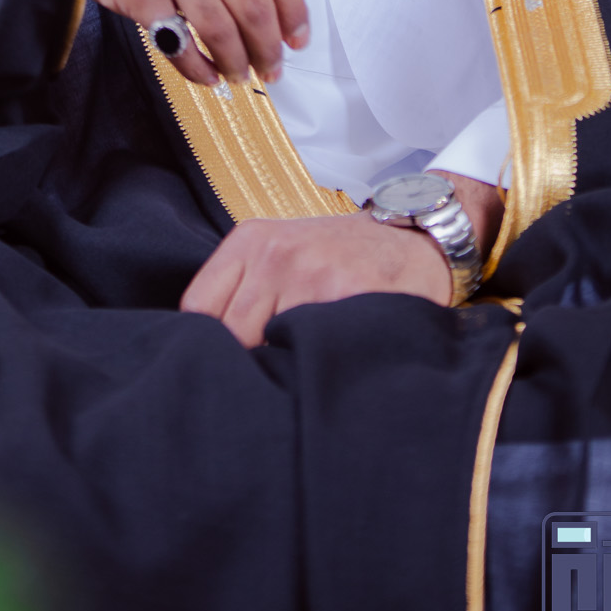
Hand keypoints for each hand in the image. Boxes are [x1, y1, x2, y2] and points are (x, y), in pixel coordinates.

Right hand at [89, 0, 307, 87]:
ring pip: (223, 33)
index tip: (296, 38)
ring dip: (237, 62)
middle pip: (256, 9)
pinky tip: (206, 74)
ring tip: (240, 74)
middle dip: (269, 48)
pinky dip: (198, 69)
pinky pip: (180, 45)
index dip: (294, 15)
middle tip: (272, 66)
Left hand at [180, 173, 503, 346]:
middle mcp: (274, 253)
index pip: (198, 306)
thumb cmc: (339, 255)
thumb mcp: (281, 251)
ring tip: (301, 365)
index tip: (225, 361)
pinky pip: (310, 348)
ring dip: (282, 365)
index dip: (208, 343)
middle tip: (269, 372)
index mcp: (249, 240)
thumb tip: (204, 350)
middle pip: (230, 333)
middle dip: (246, 360)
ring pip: (268, 346)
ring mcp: (309, 272)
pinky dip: (314, 364)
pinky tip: (326, 359)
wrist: (412, 238)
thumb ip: (244, 288)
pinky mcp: (342, 294)